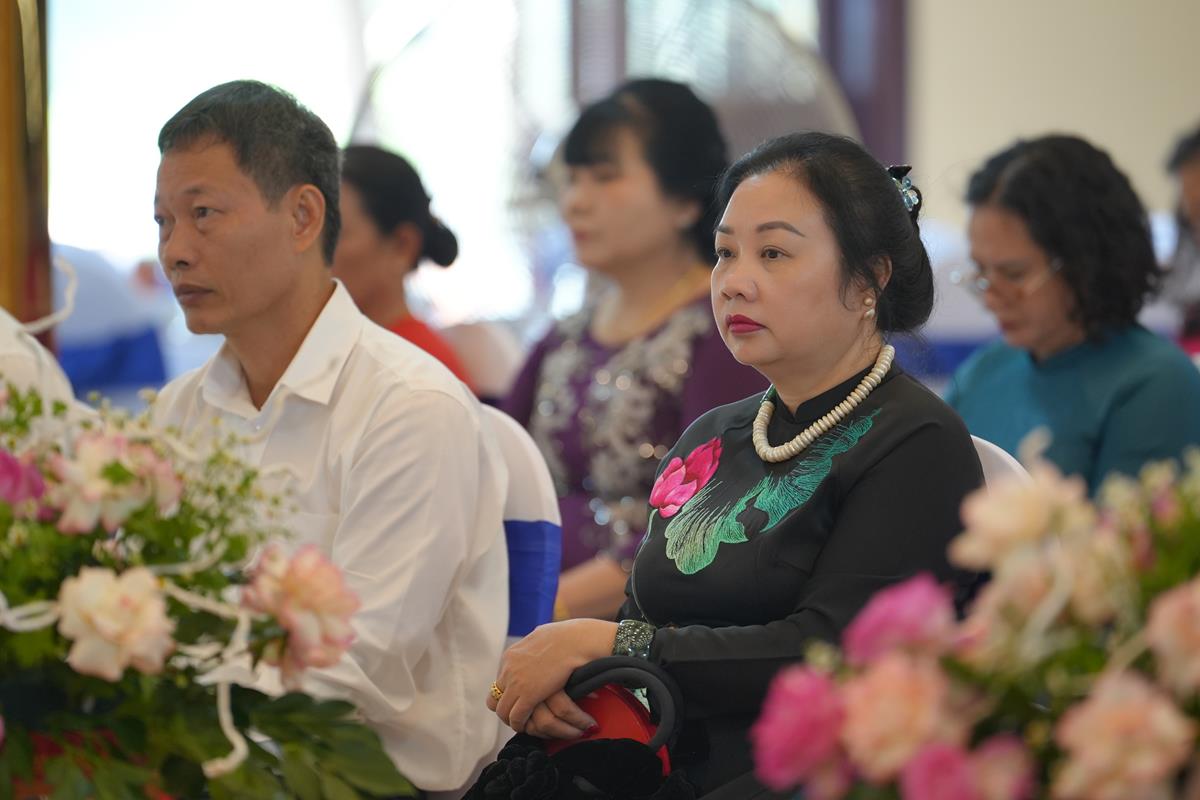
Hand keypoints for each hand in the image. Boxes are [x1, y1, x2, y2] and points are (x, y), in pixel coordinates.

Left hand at [487, 618, 617, 732]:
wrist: (576, 640)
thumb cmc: (568, 636)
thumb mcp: (542, 637)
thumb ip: (534, 647)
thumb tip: (538, 644)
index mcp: (511, 656)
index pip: (498, 683)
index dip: (507, 695)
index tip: (518, 701)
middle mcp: (508, 669)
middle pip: (494, 699)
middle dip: (505, 709)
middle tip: (518, 716)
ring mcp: (515, 682)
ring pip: (503, 712)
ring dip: (512, 720)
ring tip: (524, 725)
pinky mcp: (527, 695)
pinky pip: (516, 717)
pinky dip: (520, 724)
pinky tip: (529, 727)